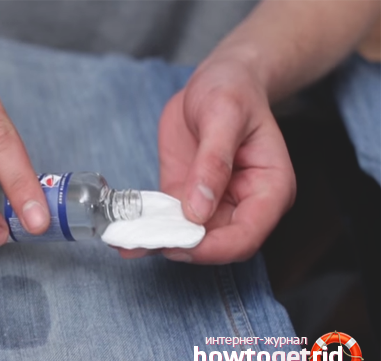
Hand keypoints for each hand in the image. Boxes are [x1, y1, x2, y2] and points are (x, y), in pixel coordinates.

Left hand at [120, 56, 295, 263]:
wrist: (218, 79)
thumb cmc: (233, 90)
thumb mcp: (224, 114)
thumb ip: (213, 161)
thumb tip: (198, 210)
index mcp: (269, 189)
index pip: (246, 237)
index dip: (213, 248)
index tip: (178, 243)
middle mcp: (245, 204)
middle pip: (217, 245)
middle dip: (182, 248)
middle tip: (144, 242)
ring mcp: (215, 204)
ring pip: (190, 239)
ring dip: (159, 242)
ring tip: (125, 242)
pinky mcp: (188, 198)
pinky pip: (170, 221)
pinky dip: (150, 228)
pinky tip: (124, 233)